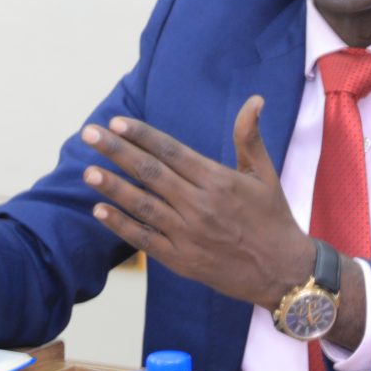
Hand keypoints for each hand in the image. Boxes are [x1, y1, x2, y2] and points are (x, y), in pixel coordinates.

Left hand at [83, 96, 313, 309]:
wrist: (283, 272)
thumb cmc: (273, 218)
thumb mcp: (265, 174)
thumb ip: (250, 136)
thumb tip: (255, 99)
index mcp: (218, 180)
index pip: (171, 151)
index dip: (141, 135)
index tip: (116, 122)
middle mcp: (200, 205)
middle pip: (150, 172)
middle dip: (116, 151)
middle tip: (89, 134)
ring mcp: (188, 234)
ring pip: (143, 205)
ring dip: (113, 187)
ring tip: (87, 171)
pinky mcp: (182, 260)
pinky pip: (145, 239)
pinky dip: (121, 225)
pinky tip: (99, 211)